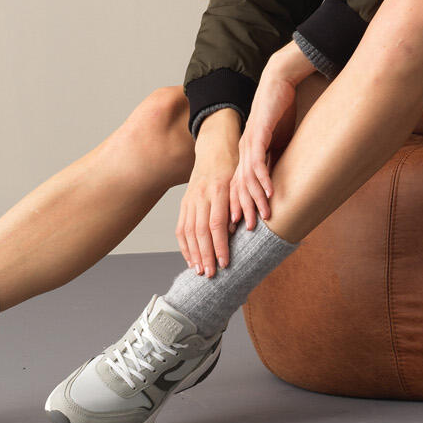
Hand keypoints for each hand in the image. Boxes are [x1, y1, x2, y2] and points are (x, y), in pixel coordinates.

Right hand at [177, 119, 239, 276]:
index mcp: (218, 190)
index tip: (225, 262)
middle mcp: (201, 196)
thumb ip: (238, 205)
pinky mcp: (184, 202)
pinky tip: (190, 259)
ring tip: (200, 271)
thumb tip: (236, 232)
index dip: (219, 245)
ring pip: (188, 231)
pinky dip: (184, 245)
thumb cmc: (234, 167)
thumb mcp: (241, 181)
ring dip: (193, 254)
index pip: (216, 223)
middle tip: (211, 274)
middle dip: (205, 255)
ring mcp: (190, 199)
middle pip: (200, 231)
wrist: (215, 147)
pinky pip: (181, 227)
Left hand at [231, 42, 315, 231]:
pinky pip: (258, 161)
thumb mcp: (280, 141)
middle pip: (239, 186)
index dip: (240, 206)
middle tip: (248, 231)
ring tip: (262, 217)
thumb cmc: (281, 110)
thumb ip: (278, 159)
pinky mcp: (259, 134)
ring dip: (254, 199)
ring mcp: (249, 142)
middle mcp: (244, 150)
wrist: (279, 81)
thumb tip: (283, 178)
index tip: (242, 227)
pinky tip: (269, 193)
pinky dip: (263, 178)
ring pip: (247, 178)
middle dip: (243, 210)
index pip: (239, 185)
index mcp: (247, 152)